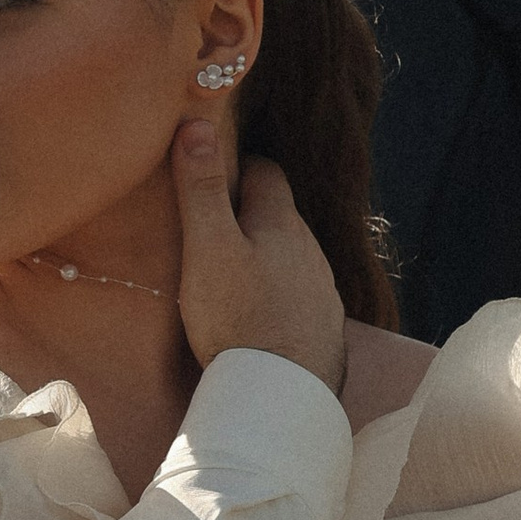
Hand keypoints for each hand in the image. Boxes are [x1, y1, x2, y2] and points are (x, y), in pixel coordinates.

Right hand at [174, 132, 346, 393]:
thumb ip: (202, 189)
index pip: (266, 172)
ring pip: (293, 260)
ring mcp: (322, 292)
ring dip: (267, 259)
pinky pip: (300, 300)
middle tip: (213, 227)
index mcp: (281, 223)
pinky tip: (260, 318)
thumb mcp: (208, 247)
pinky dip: (280, 298)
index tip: (213, 174)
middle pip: (280, 218)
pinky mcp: (324, 331)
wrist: (282, 395)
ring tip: (233, 276)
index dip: (239, 166)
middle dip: (251, 216)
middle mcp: (311, 251)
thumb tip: (196, 124)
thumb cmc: (238, 317)